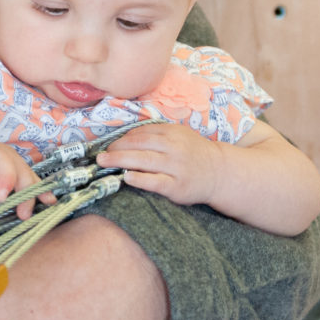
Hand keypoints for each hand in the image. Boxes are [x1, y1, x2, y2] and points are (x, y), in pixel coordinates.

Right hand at [0, 137, 54, 218]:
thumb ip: (1, 201)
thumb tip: (13, 217)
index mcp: (13, 163)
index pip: (31, 178)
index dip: (41, 191)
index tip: (50, 204)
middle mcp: (3, 155)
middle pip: (23, 172)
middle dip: (26, 193)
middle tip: (23, 214)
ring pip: (4, 165)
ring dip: (6, 183)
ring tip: (2, 201)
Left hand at [96, 123, 221, 205]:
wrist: (218, 172)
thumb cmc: (193, 154)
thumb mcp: (179, 136)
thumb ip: (156, 134)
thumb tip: (125, 139)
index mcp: (173, 133)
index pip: (141, 134)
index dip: (122, 139)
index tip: (110, 145)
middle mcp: (174, 148)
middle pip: (139, 145)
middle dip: (116, 149)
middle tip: (100, 156)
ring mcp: (176, 167)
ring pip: (143, 162)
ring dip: (120, 161)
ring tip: (105, 163)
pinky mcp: (177, 186)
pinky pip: (154, 182)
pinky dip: (139, 179)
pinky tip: (126, 178)